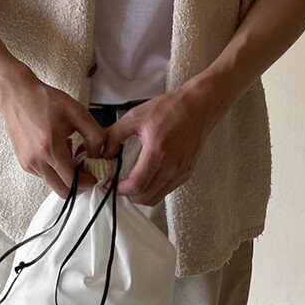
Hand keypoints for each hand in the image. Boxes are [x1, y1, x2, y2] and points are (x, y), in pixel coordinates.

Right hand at [0, 63, 104, 195]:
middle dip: (79, 185)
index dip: (89, 181)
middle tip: (87, 170)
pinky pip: (45, 176)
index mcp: (50, 149)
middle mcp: (37, 161)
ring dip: (66, 176)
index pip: (73, 181)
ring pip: (54, 183)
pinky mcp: (24, 163)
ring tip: (71, 153)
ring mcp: (28, 164)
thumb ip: (95, 136)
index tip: (96, 174)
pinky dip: (55, 169)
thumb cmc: (46, 101)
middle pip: (63, 191)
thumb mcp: (78, 113)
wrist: (18, 95)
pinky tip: (58, 150)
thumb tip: (99, 156)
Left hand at [111, 83, 212, 203]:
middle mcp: (171, 166)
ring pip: (156, 197)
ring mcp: (181, 172)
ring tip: (131, 182)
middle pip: (145, 197)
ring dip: (141, 195)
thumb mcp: (136, 115)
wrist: (199, 106)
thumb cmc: (170, 108)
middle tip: (118, 184)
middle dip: (128, 194)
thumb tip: (104, 153)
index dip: (121, 189)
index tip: (112, 183)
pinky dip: (153, 190)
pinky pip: (166, 190)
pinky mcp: (186, 173)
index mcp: (158, 152)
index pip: (137, 185)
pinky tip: (147, 177)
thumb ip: (115, 134)